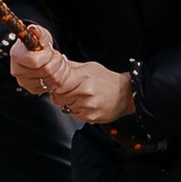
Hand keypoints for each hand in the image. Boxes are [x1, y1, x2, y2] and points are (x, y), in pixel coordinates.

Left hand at [9, 29, 135, 124]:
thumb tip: (54, 63)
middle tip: (70, 89)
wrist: (126, 94)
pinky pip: (74, 115)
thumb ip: (70, 67)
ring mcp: (87, 107)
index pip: (56, 84)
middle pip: (58, 97)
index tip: (56, 83)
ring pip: (64, 107)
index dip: (54, 84)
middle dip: (60, 93)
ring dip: (68, 102)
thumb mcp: (89, 67)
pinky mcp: (89, 118)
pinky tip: (86, 104)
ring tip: (81, 96)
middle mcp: (84, 94)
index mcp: (83, 79)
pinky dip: (76, 110)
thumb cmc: (108, 80)